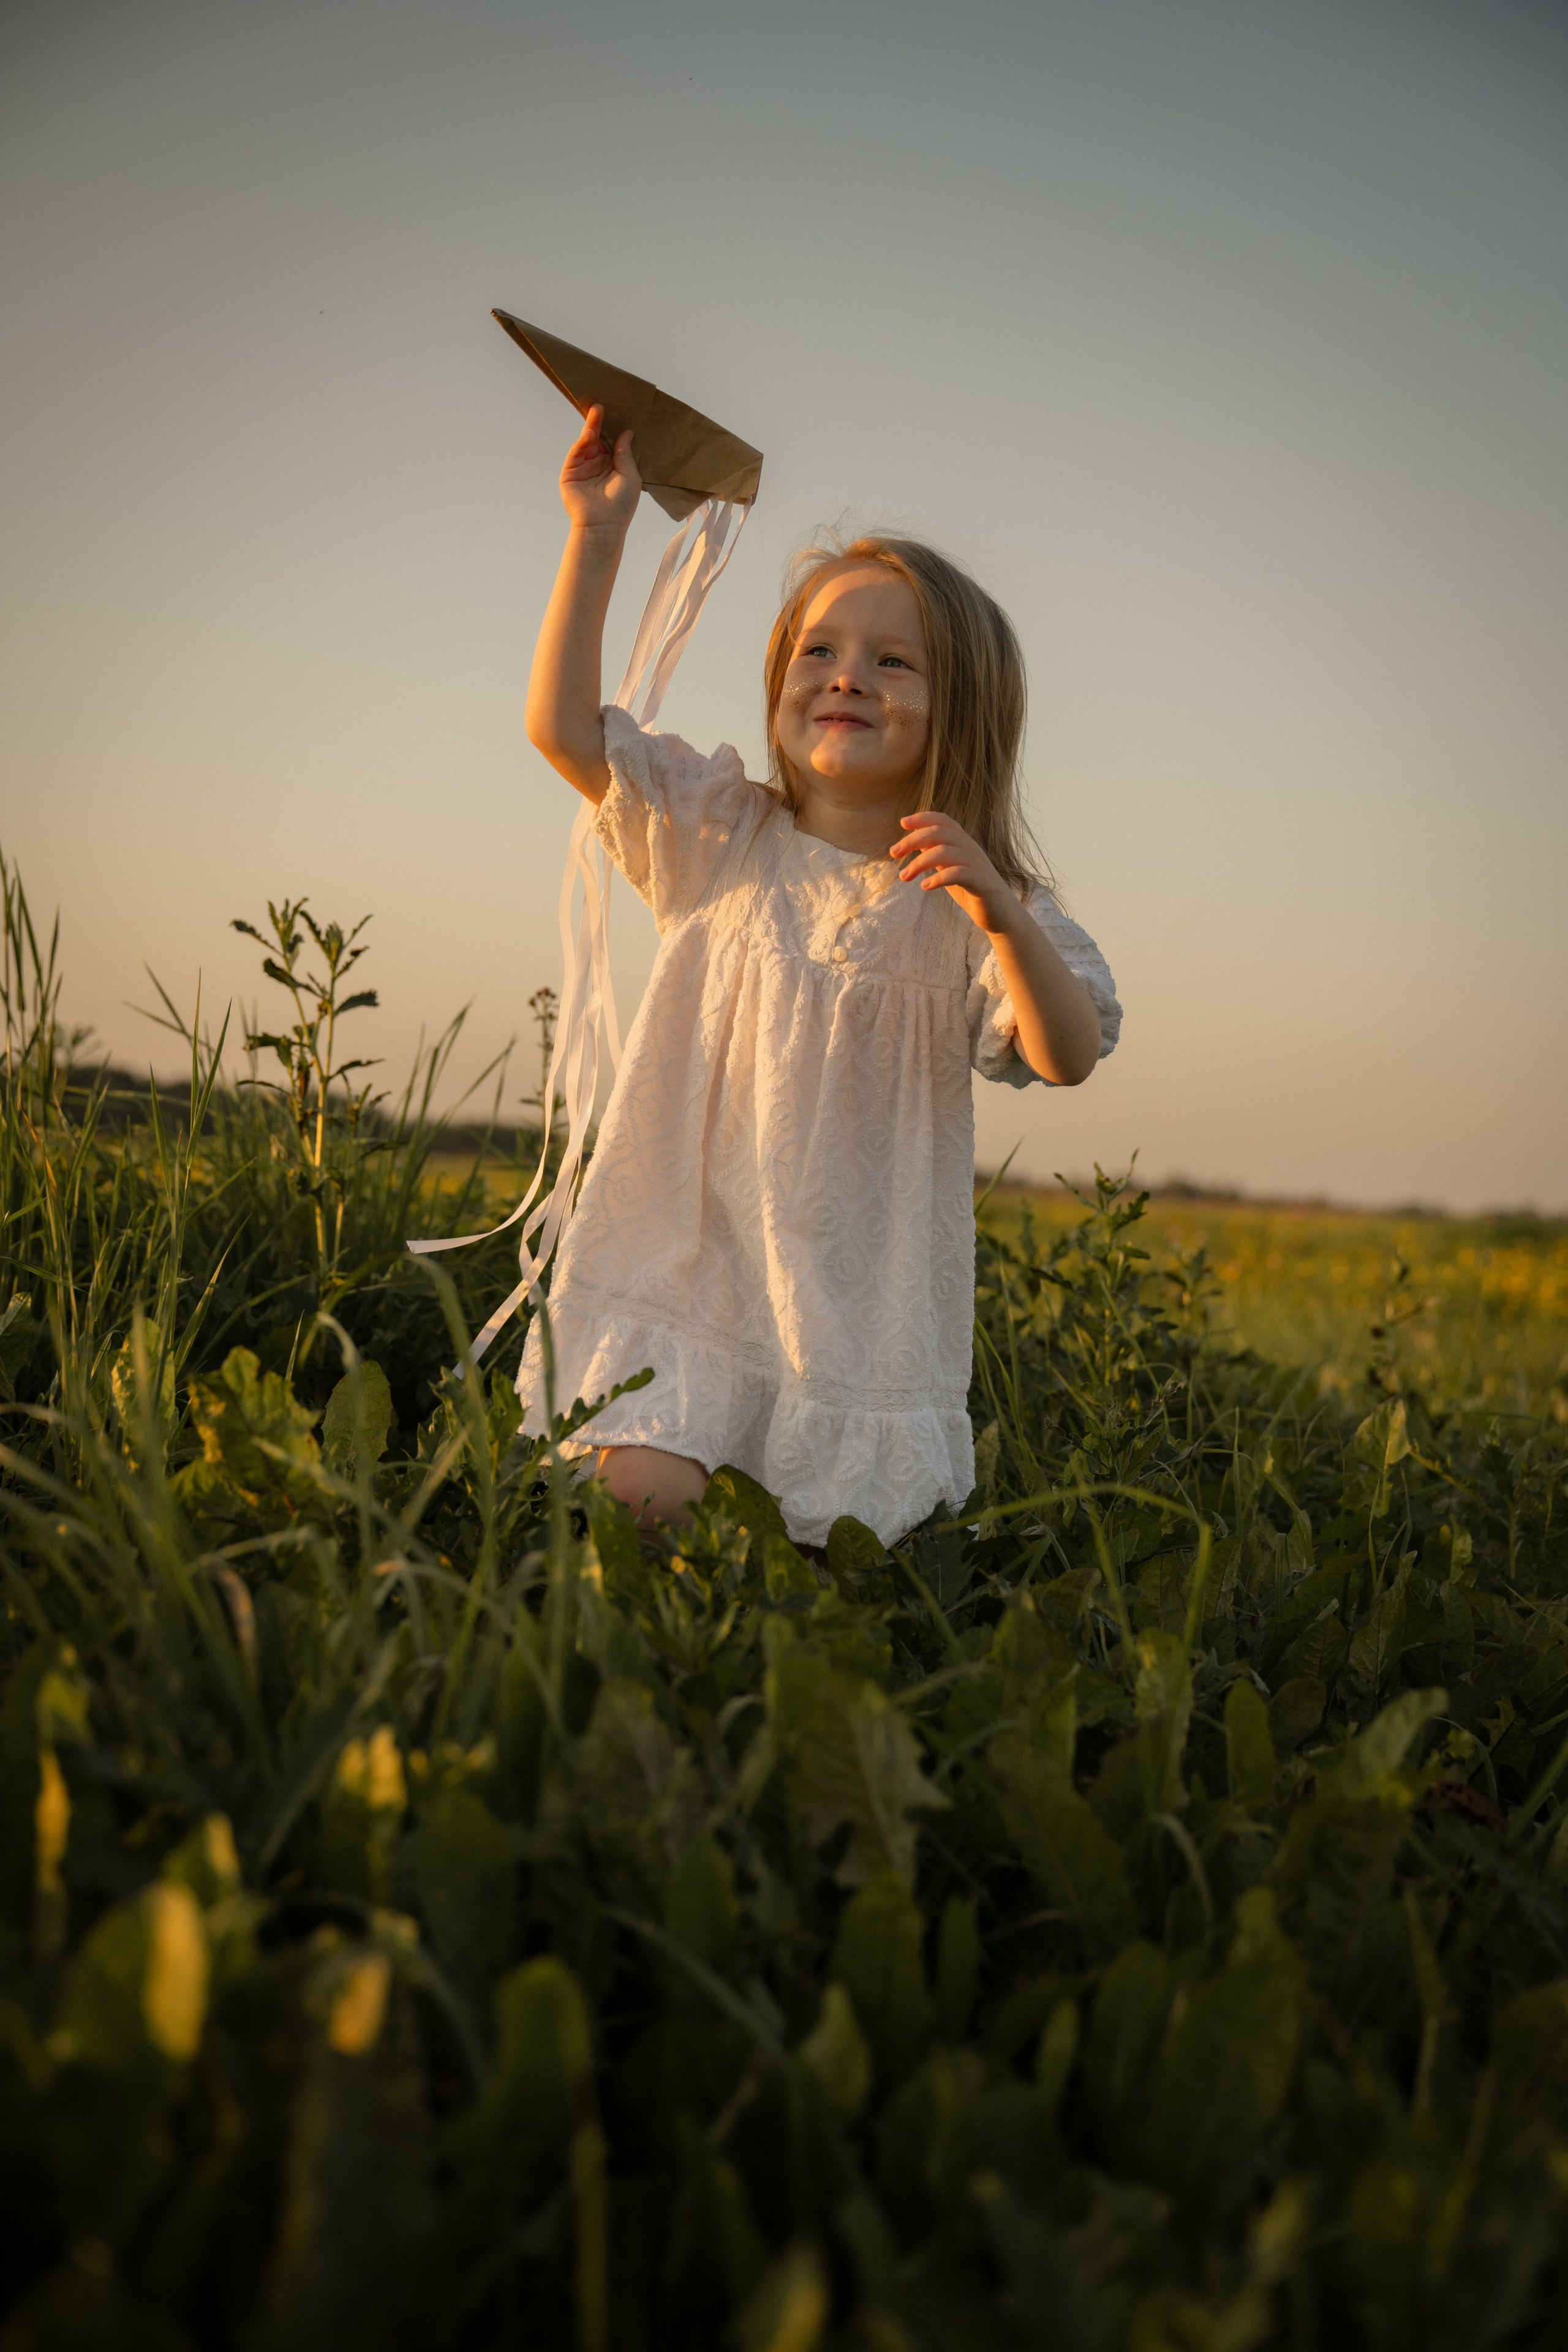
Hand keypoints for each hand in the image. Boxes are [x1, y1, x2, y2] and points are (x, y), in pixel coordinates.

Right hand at [560, 404, 641, 535]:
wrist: (603, 525)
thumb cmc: (621, 505)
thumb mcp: (630, 475)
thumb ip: (625, 453)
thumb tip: (627, 432)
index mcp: (613, 465)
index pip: (611, 441)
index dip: (613, 427)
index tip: (617, 411)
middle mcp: (598, 464)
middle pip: (598, 438)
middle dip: (600, 423)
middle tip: (602, 405)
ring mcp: (583, 467)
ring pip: (586, 442)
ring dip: (591, 428)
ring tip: (597, 412)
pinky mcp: (570, 472)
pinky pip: (576, 453)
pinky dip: (582, 442)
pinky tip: (589, 434)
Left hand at [890, 812, 1018, 936]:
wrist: (1001, 914)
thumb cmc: (972, 890)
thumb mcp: (950, 868)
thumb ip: (937, 855)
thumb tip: (917, 843)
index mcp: (963, 843)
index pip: (943, 821)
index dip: (923, 818)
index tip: (903, 822)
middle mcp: (970, 849)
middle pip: (939, 833)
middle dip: (912, 840)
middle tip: (893, 853)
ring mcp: (977, 865)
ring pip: (945, 852)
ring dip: (919, 862)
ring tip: (904, 876)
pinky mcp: (982, 883)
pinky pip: (958, 873)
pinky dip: (938, 878)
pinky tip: (925, 886)